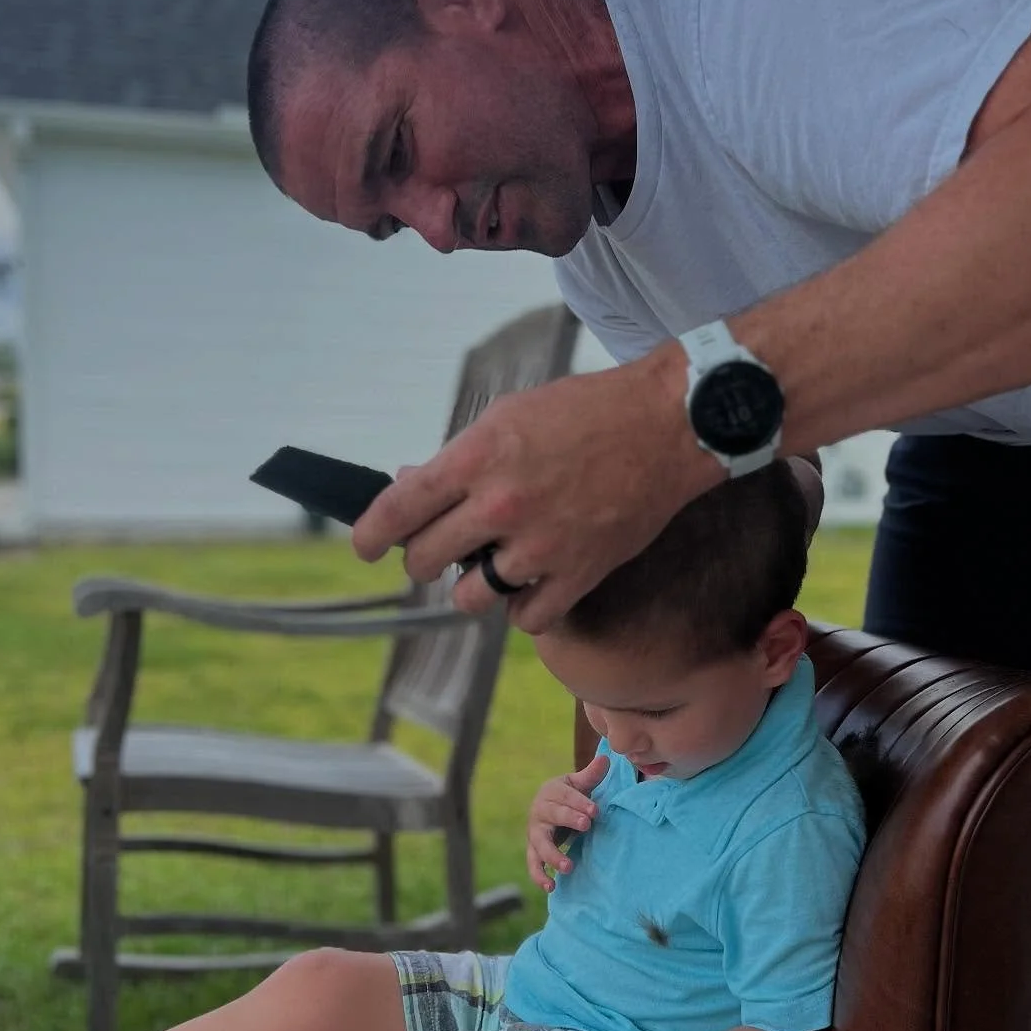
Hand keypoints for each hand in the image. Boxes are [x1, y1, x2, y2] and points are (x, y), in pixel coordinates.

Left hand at [350, 351, 717, 631]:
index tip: (364, 547)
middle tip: (438, 548)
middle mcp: (501, 506)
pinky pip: (525, 618)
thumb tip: (411, 486)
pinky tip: (529, 583)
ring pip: (469, 597)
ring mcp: (540, 546)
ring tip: (489, 564)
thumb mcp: (509, 416)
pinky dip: (521, 607)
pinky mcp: (578, 573)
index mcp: (477, 459)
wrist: (666, 426)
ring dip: (471, 585)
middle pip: (424, 560)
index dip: (369, 535)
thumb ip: (459, 459)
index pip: (397, 510)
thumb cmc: (587, 413)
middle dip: (421, 557)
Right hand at [527, 752, 608, 891]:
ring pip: (540, 843)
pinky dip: (539, 876)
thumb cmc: (570, 796)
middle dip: (569, 820)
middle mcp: (539, 810)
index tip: (595, 811)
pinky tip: (551, 887)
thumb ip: (592, 775)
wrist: (551, 808)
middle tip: (587, 826)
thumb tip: (607, 759)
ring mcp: (534, 832)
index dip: (579, 802)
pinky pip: (533, 863)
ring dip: (553, 855)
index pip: (565, 795)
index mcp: (551, 791)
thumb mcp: (579, 784)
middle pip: (552, 815)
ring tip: (568, 866)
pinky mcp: (533, 850)